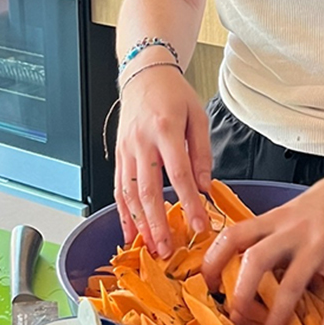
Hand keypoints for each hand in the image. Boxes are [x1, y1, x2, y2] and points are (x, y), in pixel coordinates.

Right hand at [113, 64, 213, 258]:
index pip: (178, 174)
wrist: (143, 75)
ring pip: (128, 193)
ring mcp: (125, 150)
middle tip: (168, 249)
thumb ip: (202, 153)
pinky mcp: (118, 155)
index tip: (199, 226)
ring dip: (138, 223)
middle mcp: (141, 142)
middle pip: (147, 190)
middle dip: (157, 224)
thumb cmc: (173, 94)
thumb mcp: (198, 117)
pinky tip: (130, 231)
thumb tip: (205, 187)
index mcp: (165, 130)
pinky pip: (118, 188)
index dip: (188, 203)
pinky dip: (122, 213)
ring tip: (149, 247)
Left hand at [200, 171, 323, 324]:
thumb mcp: (293, 210)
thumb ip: (274, 233)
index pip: (232, 236)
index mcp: (275, 218)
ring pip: (291, 284)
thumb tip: (254, 262)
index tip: (207, 282)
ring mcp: (318, 245)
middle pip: (255, 261)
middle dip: (241, 293)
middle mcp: (292, 231)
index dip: (214, 259)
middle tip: (236, 317)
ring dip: (278, 315)